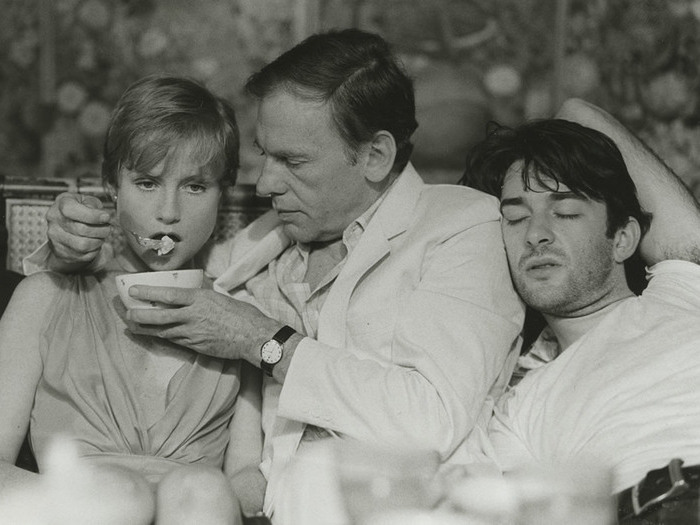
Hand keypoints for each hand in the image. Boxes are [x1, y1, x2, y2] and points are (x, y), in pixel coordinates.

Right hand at [46, 192, 111, 265]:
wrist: (65, 227)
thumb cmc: (79, 211)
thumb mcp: (86, 200)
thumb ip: (92, 204)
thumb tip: (100, 215)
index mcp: (60, 205)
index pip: (71, 210)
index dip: (92, 215)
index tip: (106, 217)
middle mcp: (54, 222)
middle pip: (81, 229)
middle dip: (101, 230)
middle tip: (108, 228)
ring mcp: (56, 239)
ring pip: (83, 245)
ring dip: (98, 241)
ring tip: (101, 235)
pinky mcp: (62, 253)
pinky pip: (84, 255)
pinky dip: (94, 250)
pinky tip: (94, 242)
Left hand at [124, 286, 282, 362]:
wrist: (254, 337)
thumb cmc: (243, 314)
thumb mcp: (221, 297)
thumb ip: (204, 294)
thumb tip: (194, 286)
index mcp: (200, 300)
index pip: (168, 295)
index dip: (148, 293)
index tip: (133, 290)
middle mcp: (193, 317)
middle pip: (158, 317)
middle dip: (138, 315)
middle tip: (126, 312)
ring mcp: (193, 334)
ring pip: (163, 332)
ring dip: (145, 329)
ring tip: (132, 326)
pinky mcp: (196, 347)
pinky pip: (175, 341)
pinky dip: (163, 337)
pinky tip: (155, 335)